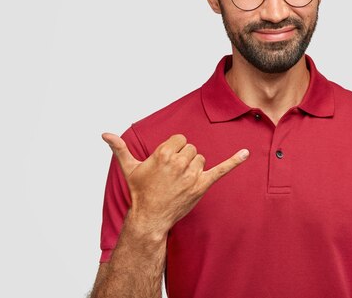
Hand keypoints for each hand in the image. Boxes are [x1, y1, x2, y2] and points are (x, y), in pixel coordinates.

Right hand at [102, 132, 248, 237]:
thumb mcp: (129, 168)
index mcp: (163, 154)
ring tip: (180, 181)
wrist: (150, 218)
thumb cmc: (141, 192)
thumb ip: (120, 148)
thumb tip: (105, 134)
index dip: (174, 149)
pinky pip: (221, 169)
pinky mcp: (202, 185)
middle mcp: (178, 162)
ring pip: (200, 158)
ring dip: (193, 167)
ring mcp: (191, 175)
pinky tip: (246, 153)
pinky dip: (235, 161)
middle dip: (183, 158)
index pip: (180, 139)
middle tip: (172, 175)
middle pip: (191, 148)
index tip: (166, 162)